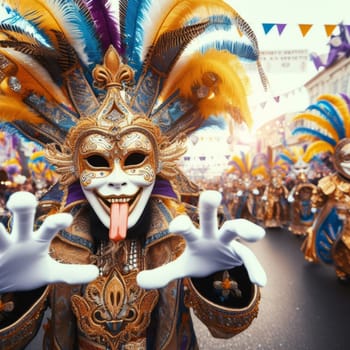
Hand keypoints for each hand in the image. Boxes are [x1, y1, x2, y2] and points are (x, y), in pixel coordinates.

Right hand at [0, 191, 97, 292]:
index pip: (47, 229)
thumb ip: (70, 273)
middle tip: (23, 199)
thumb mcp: (47, 274)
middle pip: (19, 219)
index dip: (56, 223)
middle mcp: (14, 239)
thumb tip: (96, 272)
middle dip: (21, 209)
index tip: (66, 219)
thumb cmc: (23, 272)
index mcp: (33, 242)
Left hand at [137, 190, 265, 288]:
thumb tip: (138, 280)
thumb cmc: (199, 259)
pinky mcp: (241, 253)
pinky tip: (260, 282)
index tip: (174, 226)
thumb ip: (163, 274)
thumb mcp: (182, 268)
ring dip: (243, 228)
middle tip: (211, 194)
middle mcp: (211, 234)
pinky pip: (249, 259)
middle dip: (209, 206)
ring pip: (234, 229)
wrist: (221, 263)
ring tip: (255, 235)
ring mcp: (227, 242)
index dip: (181, 226)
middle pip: (209, 217)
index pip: (187, 228)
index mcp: (195, 237)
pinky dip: (255, 269)